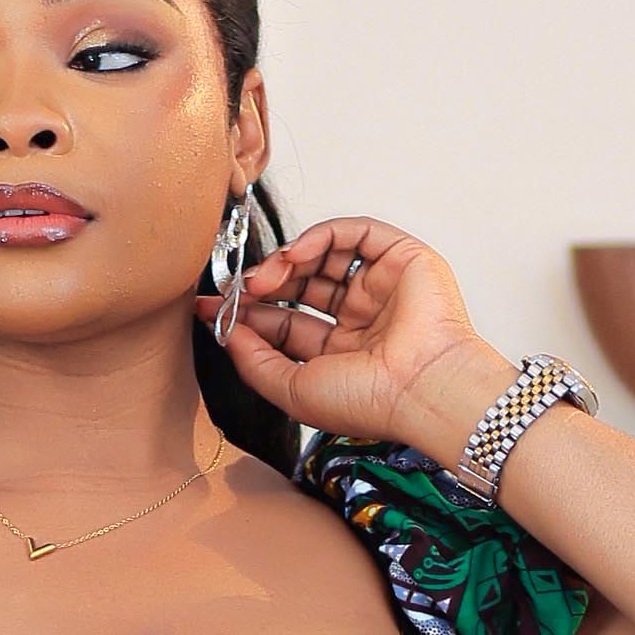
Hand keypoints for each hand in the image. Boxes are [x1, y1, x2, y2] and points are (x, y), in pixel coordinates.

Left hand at [215, 215, 510, 467]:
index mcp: (341, 355)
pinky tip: (295, 254)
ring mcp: (381, 288)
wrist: (420, 389)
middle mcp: (362, 320)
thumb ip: (254, 363)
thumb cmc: (371, 401)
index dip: (251, 313)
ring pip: (324, 256)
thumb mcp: (293, 390)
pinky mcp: (401, 259)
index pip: (287, 323)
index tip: (214, 306)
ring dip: (287, 260)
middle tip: (239, 288)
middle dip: (266, 284)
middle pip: (302, 286)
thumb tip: (225, 333)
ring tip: (266, 276)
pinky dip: (319, 237)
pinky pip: (354, 233)